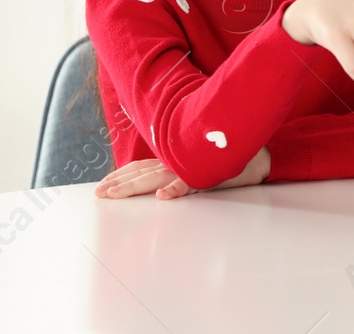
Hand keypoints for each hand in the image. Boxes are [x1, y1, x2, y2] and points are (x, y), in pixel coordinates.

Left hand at [94, 148, 271, 199]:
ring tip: (115, 195)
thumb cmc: (222, 161)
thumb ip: (177, 173)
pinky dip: (176, 189)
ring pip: (157, 179)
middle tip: (98, 194)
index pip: (140, 167)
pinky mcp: (207, 174)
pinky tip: (163, 197)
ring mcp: (190, 168)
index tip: (103, 185)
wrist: (255, 155)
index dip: (120, 175)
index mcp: (172, 160)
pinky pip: (189, 182)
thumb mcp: (195, 167)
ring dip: (134, 187)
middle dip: (117, 184)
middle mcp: (176, 162)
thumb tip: (159, 186)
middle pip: (141, 174)